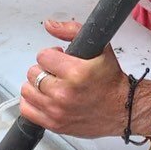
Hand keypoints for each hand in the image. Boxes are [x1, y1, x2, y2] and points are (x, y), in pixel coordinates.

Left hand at [20, 19, 128, 138]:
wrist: (124, 109)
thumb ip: (72, 30)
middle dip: (45, 69)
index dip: (51, 55)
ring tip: (51, 85)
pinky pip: (27, 110)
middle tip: (58, 73)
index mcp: (75, 73)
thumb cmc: (111, 81)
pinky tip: (44, 98)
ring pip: (27, 90)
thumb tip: (50, 25)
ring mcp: (57, 110)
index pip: (42, 56)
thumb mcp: (99, 48)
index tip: (60, 59)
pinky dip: (32, 102)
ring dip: (37, 86)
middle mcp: (64, 93)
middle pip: (33, 73)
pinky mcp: (55, 124)